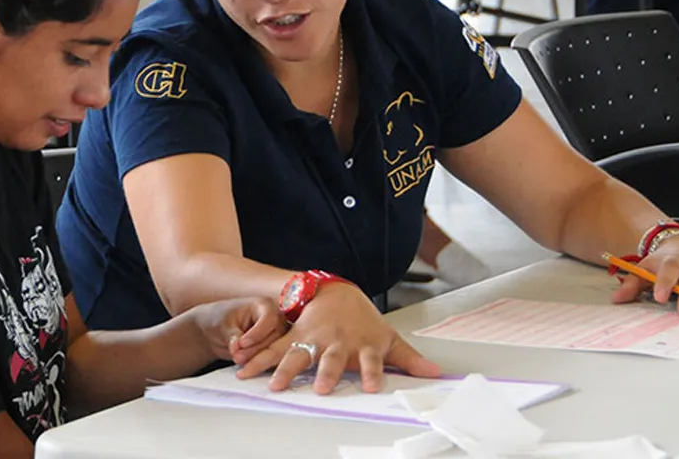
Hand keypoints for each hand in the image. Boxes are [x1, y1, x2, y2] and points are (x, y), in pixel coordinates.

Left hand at [191, 297, 285, 363]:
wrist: (218, 331)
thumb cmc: (221, 319)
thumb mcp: (224, 325)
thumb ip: (233, 335)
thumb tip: (237, 347)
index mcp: (264, 305)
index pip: (269, 319)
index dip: (257, 333)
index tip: (242, 343)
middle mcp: (276, 320)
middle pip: (275, 337)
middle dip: (254, 350)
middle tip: (236, 357)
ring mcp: (278, 336)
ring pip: (275, 351)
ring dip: (256, 359)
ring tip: (237, 359)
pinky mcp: (275, 350)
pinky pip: (273, 361)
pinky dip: (259, 366)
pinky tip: (245, 368)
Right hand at [235, 282, 440, 394]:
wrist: (334, 290)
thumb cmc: (362, 320)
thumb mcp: (387, 336)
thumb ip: (408, 358)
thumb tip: (435, 373)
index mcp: (362, 345)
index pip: (371, 362)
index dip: (372, 373)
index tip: (372, 387)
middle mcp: (336, 343)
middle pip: (332, 360)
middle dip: (328, 373)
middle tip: (323, 388)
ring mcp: (314, 340)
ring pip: (299, 356)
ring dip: (286, 370)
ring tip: (274, 384)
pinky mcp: (294, 339)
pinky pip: (274, 351)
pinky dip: (259, 362)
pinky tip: (244, 372)